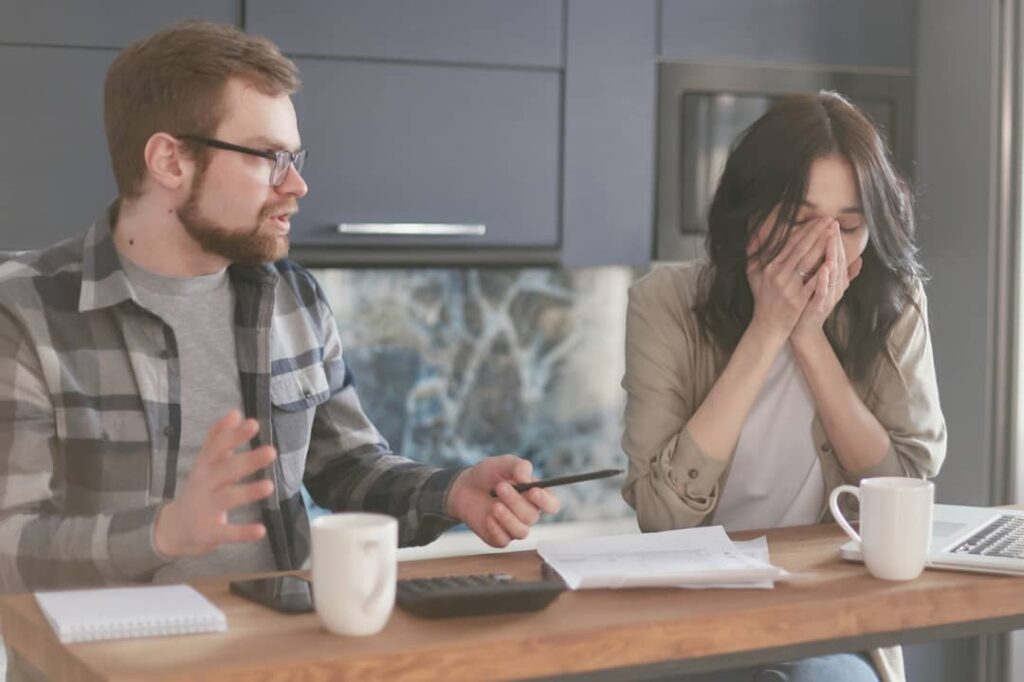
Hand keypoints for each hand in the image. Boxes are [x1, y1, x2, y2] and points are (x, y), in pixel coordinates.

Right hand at [154, 410, 276, 557]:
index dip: (233, 436)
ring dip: (248, 492)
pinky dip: (243, 532)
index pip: (217, 447)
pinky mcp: (209, 533)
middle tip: (272, 451)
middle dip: (247, 461)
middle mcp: (204, 485)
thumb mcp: (205, 464)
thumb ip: (219, 439)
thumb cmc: (199, 490)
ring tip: (270, 486)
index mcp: (205, 467)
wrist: (172, 530)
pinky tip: (261, 530)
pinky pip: (227, 532)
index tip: (253, 424)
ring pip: (228, 499)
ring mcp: (205, 509)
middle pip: (226, 470)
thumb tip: (235, 412)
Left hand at [445, 455, 560, 547]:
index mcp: (535, 496)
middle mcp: (528, 514)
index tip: (533, 491)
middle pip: (532, 516)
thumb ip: (518, 466)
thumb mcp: (503, 463)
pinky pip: (504, 540)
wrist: (464, 487)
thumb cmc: (488, 474)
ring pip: (521, 531)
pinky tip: (487, 517)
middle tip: (500, 487)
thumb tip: (527, 478)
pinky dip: (495, 528)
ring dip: (507, 518)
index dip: (546, 501)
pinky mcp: (500, 537)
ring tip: (494, 505)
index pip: (552, 504)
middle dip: (516, 501)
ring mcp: (514, 527)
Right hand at [746, 217, 830, 340]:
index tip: (818, 220)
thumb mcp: (752, 274)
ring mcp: (788, 287)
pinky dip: (823, 272)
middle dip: (817, 232)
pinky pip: (813, 282)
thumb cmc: (762, 297)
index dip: (805, 230)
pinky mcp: (798, 299)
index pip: (790, 243)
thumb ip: (754, 252)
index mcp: (769, 266)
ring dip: (823, 245)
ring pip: (808, 261)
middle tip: (830, 220)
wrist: (768, 325)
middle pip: (801, 248)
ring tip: (834, 233)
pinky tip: (833, 260)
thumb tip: (756, 231)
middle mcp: (778, 274)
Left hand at [791, 222, 863, 341]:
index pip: (837, 255)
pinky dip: (824, 278)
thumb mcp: (826, 285)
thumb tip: (860, 259)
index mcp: (836, 279)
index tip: (832, 222)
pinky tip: (824, 267)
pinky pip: (824, 290)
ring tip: (830, 239)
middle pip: (837, 260)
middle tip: (832, 224)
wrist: (803, 330)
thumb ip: (841, 273)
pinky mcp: (820, 306)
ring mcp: (828, 296)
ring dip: (832, 255)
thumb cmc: (811, 304)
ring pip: (833, 272)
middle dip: (835, 241)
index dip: (836, 239)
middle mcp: (835, 286)